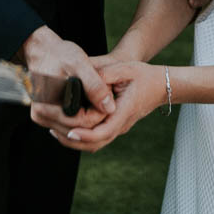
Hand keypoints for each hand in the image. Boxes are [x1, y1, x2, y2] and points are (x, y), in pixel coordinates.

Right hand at [22, 27, 114, 137]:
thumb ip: (95, 86)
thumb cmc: (60, 54)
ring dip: (87, 119)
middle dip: (94, 116)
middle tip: (103, 96)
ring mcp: (41, 118)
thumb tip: (109, 108)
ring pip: (74, 130)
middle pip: (78, 129)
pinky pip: (67, 126)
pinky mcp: (44, 117)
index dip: (100, 112)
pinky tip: (85, 104)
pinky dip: (79, 119)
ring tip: (93, 98)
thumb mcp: (80, 64)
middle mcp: (41, 116)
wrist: (42, 51)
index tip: (107, 95)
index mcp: (48, 105)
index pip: (83, 122)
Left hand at [49, 61, 165, 152]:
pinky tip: (66, 127)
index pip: (102, 132)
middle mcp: (121, 124)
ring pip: (95, 144)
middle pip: (95, 144)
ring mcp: (119, 128)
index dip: (84, 134)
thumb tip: (85, 78)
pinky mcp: (115, 126)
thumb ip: (105, 75)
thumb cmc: (143, 75)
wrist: (161, 85)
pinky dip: (81, 137)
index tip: (67, 130)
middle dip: (72, 140)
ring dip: (74, 141)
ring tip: (54, 129)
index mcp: (124, 112)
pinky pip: (97, 138)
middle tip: (52, 129)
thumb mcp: (124, 69)